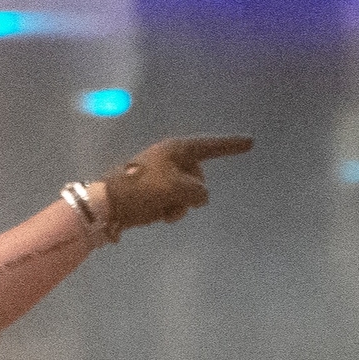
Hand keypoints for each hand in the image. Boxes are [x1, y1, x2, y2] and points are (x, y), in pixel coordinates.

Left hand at [99, 134, 252, 230]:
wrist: (108, 205)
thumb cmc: (142, 189)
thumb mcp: (177, 187)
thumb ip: (198, 191)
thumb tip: (200, 197)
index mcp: (177, 149)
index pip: (211, 146)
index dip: (231, 146)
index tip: (250, 143)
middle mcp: (171, 159)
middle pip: (199, 176)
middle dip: (192, 193)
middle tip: (174, 200)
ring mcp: (163, 176)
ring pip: (188, 194)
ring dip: (180, 206)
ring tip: (164, 211)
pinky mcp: (155, 193)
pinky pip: (175, 203)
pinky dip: (171, 211)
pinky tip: (159, 216)